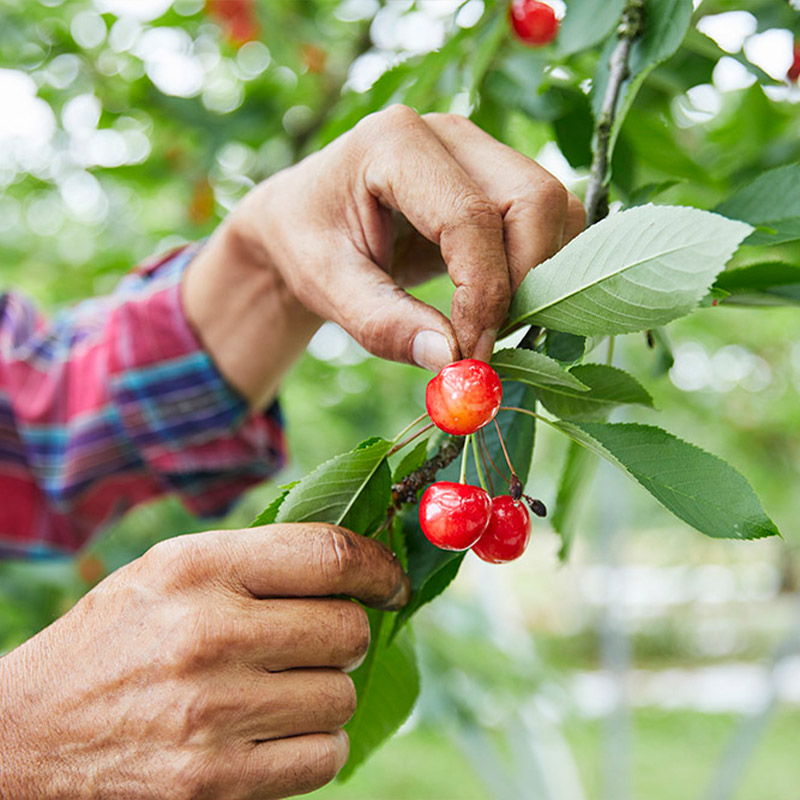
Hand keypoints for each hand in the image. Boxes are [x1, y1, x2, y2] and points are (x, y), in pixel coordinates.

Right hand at [0, 524, 407, 798]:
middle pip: (347, 629)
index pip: (327, 555)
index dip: (378, 565)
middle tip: (315, 640)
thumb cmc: (112, 641)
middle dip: (344, 633)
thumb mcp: (168, 572)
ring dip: (325, 692)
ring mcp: (212, 714)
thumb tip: (353, 561)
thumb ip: (256, 559)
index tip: (391, 582)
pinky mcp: (214, 784)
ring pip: (341, 696)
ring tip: (278, 689)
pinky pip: (323, 758)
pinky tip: (274, 732)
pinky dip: (313, 745)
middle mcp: (207, 634)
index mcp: (197, 569)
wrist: (27, 739)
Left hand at [183, 106, 584, 406]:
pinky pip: (551, 220)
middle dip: (526, 281)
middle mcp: (449, 134)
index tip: (469, 353)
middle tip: (491, 340)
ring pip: (556, 208)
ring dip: (541, 277)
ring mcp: (479, 150)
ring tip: (491, 323)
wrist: (306, 219)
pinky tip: (500, 302)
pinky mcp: (496, 177)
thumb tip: (452, 360)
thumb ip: (382, 323)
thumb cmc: (308, 244)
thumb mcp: (326, 286)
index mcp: (393, 142)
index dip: (482, 293)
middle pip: (534, 200)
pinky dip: (542, 268)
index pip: (470, 217)